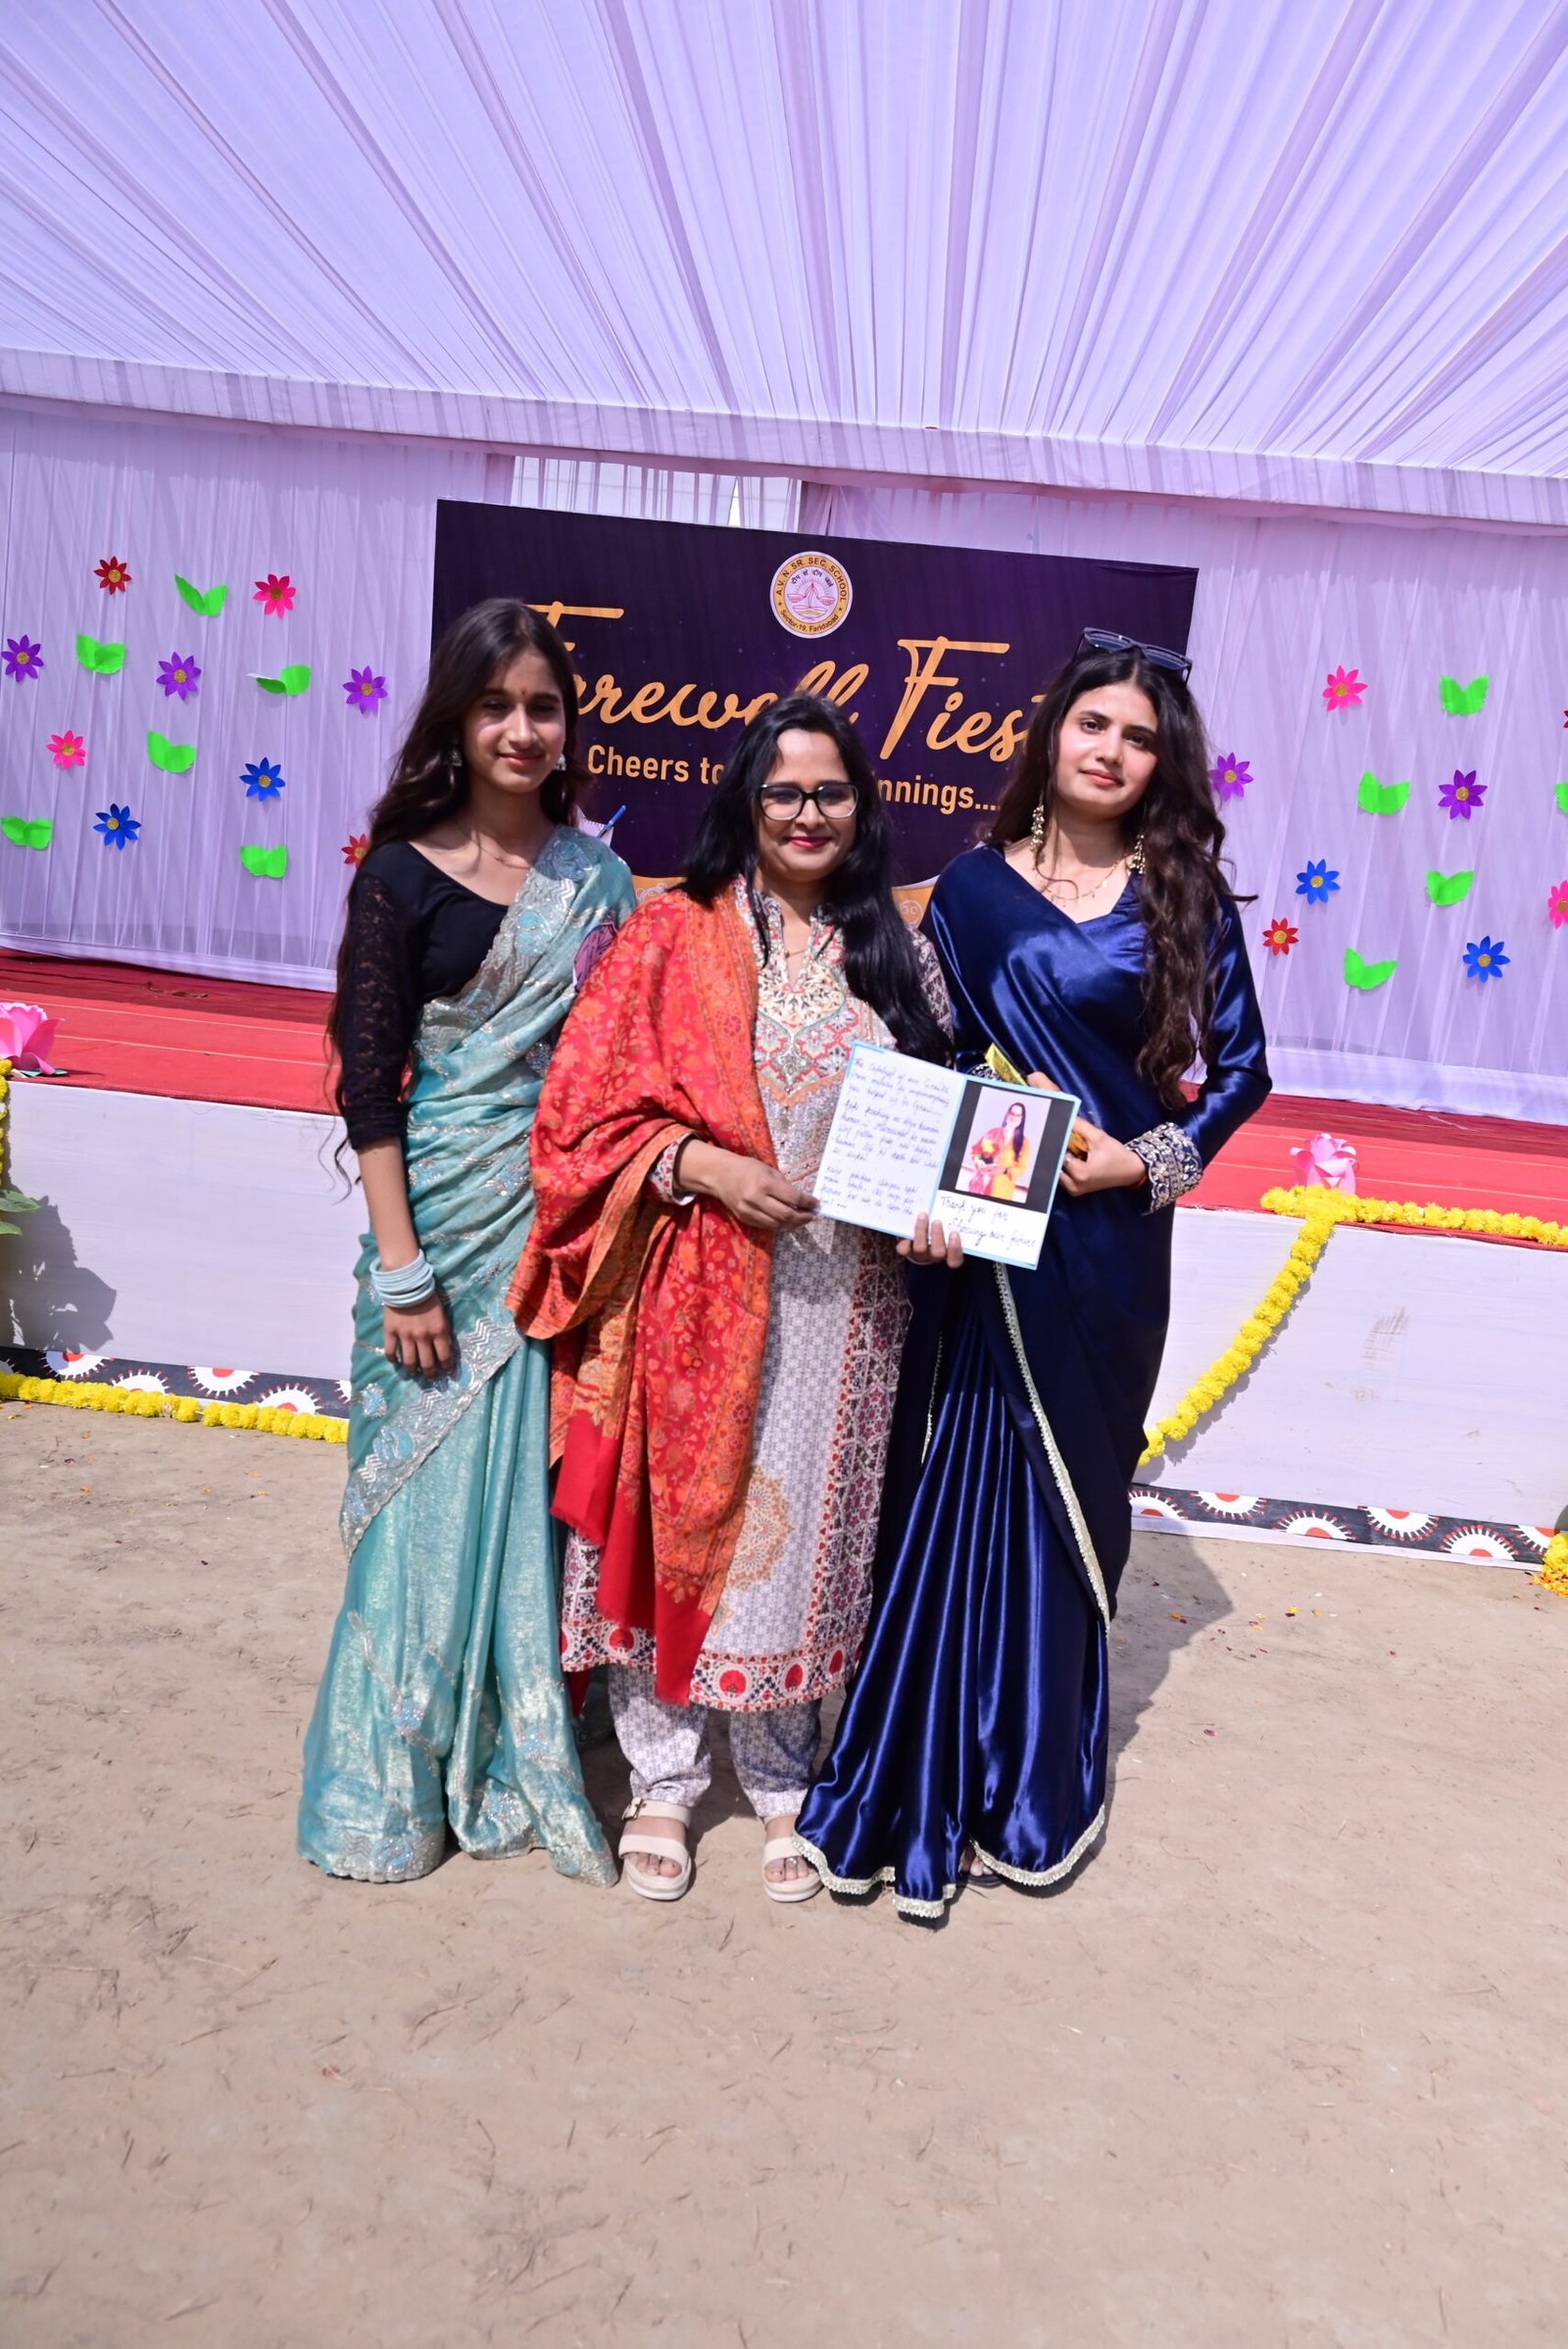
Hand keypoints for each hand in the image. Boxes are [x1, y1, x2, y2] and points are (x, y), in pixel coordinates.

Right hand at [383, 1292, 454, 1376]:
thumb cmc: (428, 1297)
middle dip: (430, 1374)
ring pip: (409, 1361)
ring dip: (412, 1370)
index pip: (444, 1356)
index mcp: (438, 1331)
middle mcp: (422, 1336)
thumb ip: (444, 1331)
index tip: (447, 1373)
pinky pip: (391, 1350)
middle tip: (430, 1378)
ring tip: (413, 1373)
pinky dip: (393, 1359)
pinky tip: (395, 1361)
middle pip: (427, 1363)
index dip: (446, 1367)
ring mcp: (405, 1335)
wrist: (407, 1284)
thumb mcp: (442, 1314)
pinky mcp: (391, 1331)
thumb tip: (446, 1348)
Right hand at [678, 1140, 818, 1230]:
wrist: (720, 1175)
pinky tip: (787, 1220)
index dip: (808, 1203)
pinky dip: (779, 1224)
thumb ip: (784, 1186)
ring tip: (803, 1219)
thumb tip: (802, 1200)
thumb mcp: (769, 1170)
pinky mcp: (744, 1219)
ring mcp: (749, 1211)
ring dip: (793, 1224)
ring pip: (777, 1224)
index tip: (817, 1204)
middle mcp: (756, 1199)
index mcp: (765, 1183)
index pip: (793, 1198)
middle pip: (786, 1215)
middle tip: (813, 1215)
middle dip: (803, 1217)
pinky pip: (766, 1226)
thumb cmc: (747, 1168)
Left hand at [898, 1213, 963, 1266]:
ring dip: (921, 1231)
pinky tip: (908, 1223)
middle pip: (938, 1253)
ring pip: (921, 1248)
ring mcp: (920, 1255)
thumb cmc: (939, 1226)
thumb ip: (953, 1216)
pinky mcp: (906, 1250)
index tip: (954, 1233)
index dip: (955, 1249)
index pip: (955, 1260)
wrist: (918, 1236)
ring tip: (923, 1216)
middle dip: (937, 1236)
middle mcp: (934, 1256)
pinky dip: (905, 1237)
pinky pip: (904, 1248)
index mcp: (948, 1253)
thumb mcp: (948, 1223)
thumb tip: (964, 1194)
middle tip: (937, 1221)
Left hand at [1054, 1113, 1145, 1197]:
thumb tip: (1064, 1116)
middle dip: (1057, 1151)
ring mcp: (1074, 1190)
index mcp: (1080, 1174)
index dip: (1059, 1142)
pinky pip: (1063, 1177)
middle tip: (1061, 1140)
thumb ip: (1079, 1126)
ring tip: (1069, 1149)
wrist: (1130, 1171)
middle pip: (1055, 1164)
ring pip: (1057, 1171)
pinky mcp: (1075, 1191)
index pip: (1059, 1154)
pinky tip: (1071, 1157)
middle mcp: (1073, 1185)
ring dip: (1059, 1159)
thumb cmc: (1116, 1154)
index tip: (1058, 1133)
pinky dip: (1064, 1167)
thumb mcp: (1099, 1137)